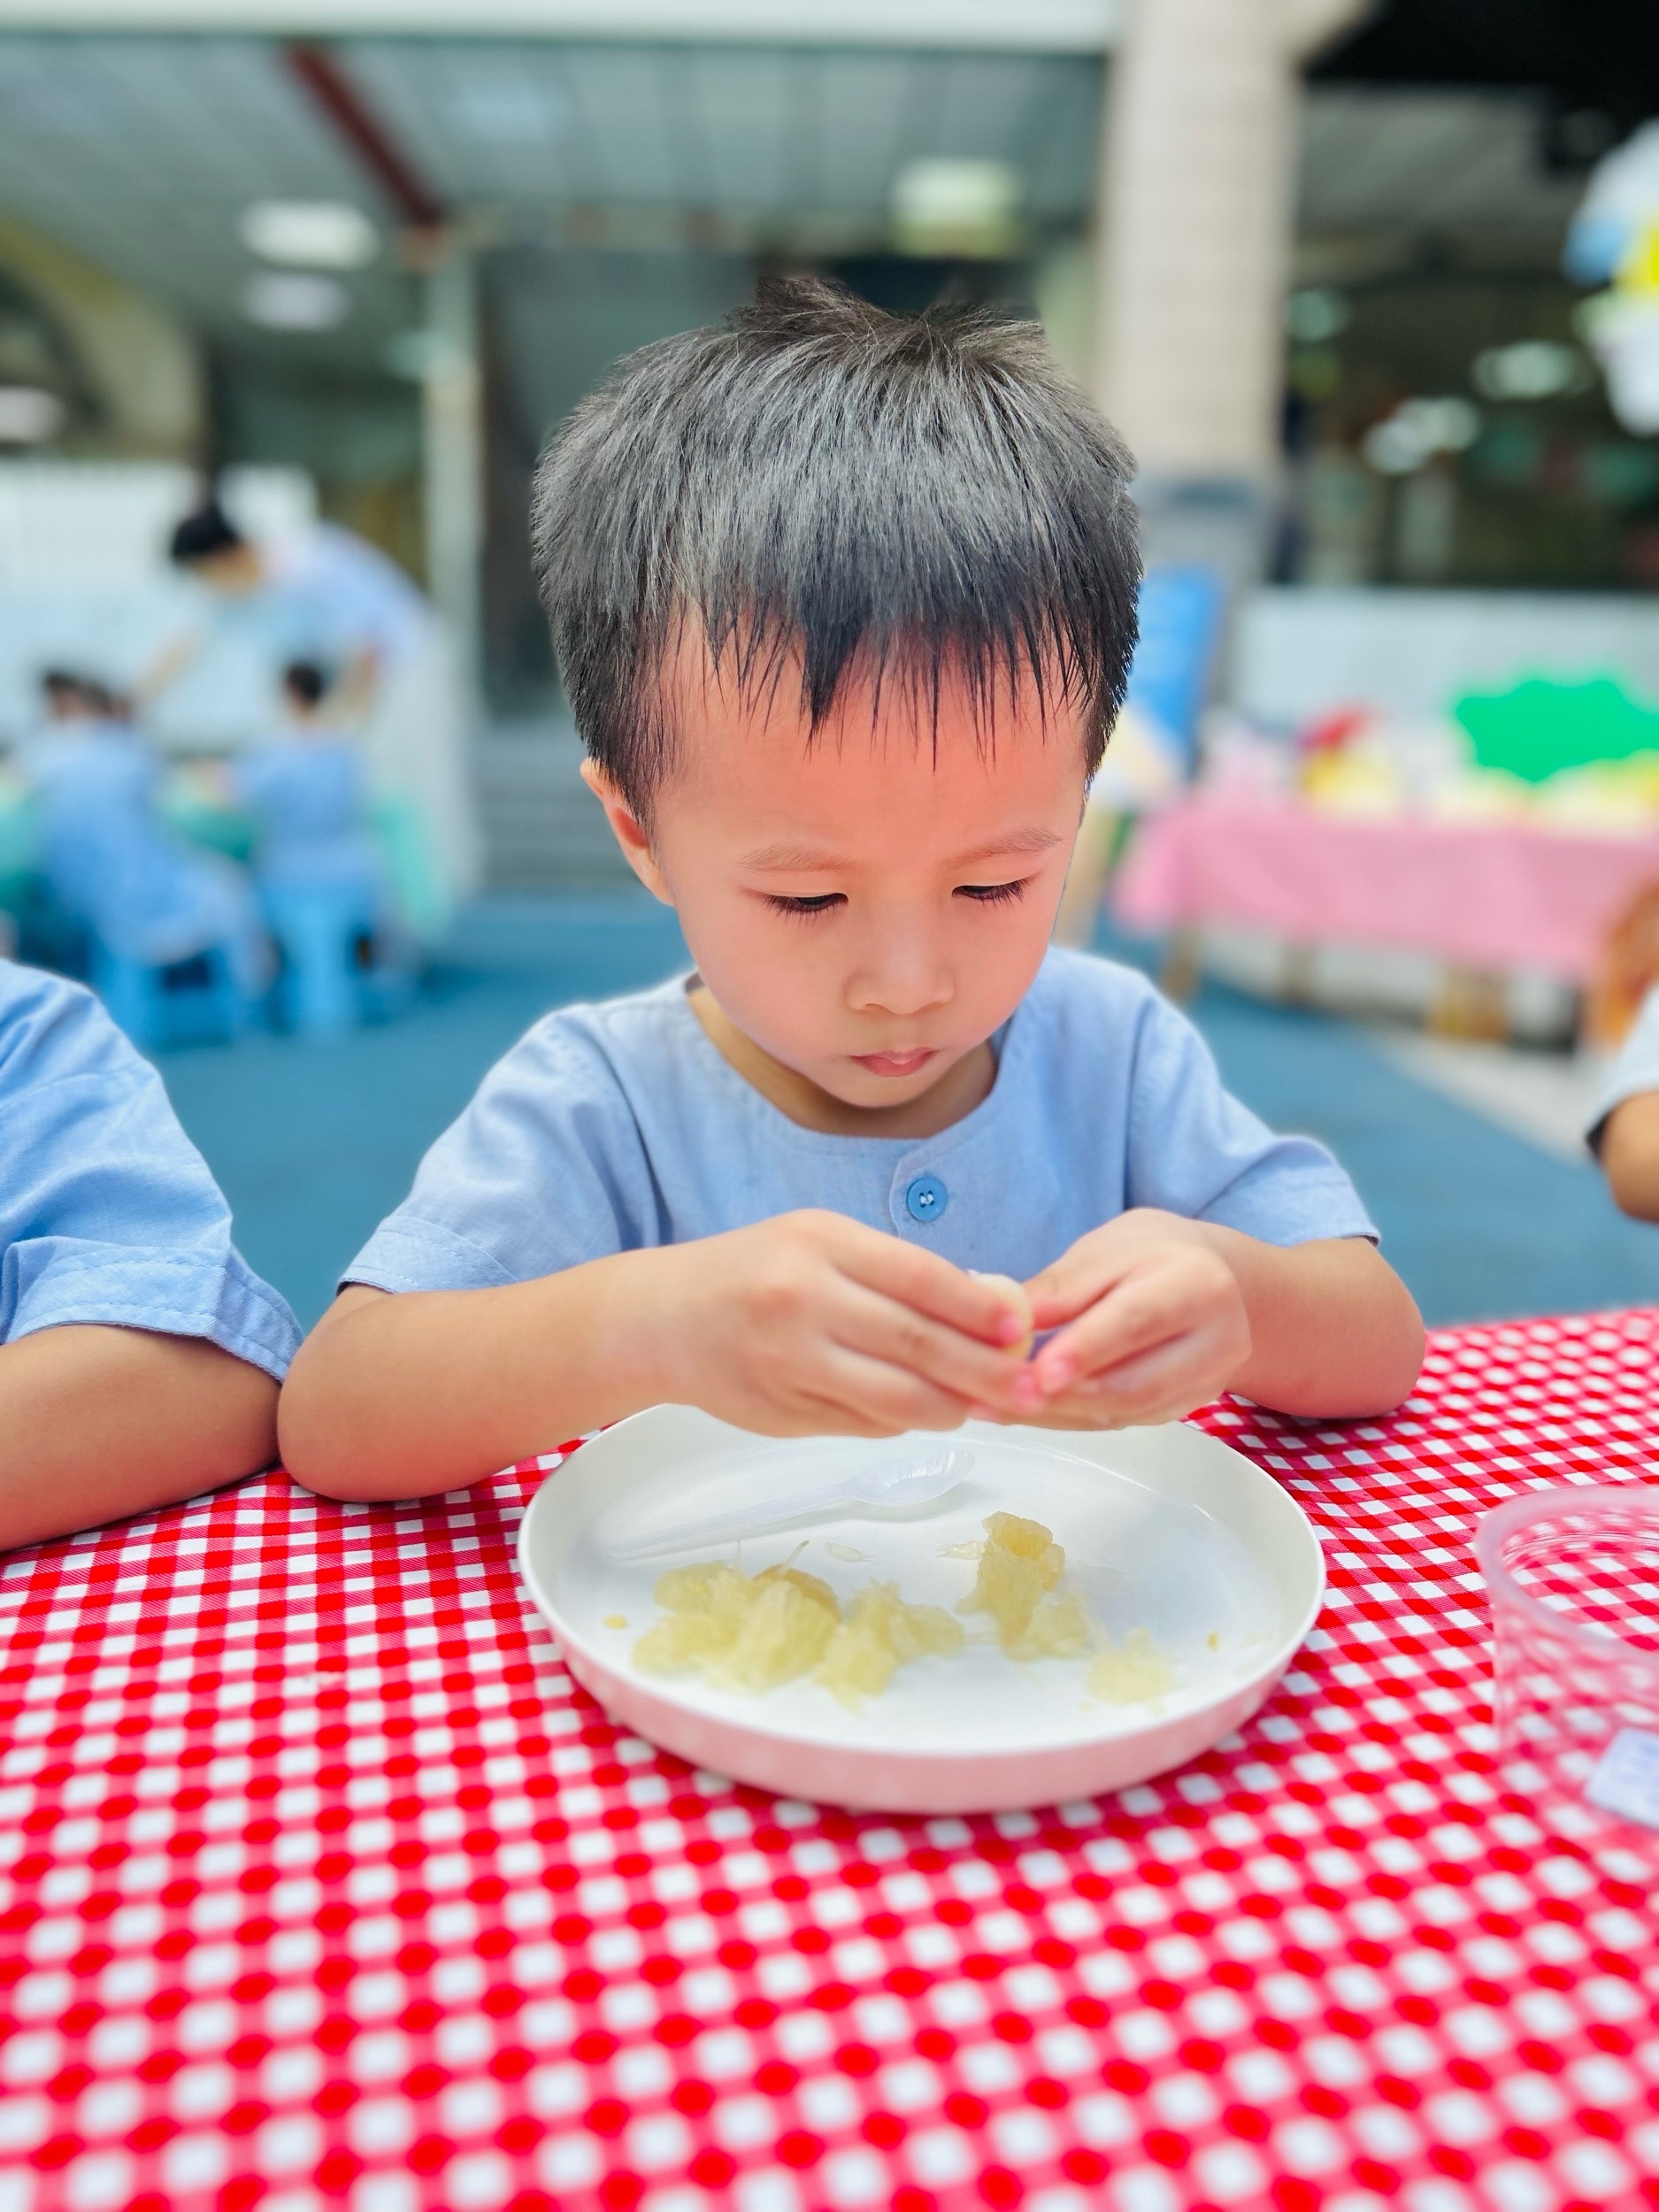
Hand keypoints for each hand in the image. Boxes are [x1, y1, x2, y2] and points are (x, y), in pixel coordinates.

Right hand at [653, 1209, 1035, 1437]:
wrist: (660, 1320)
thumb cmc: (752, 1272)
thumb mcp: (817, 1242)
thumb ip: (890, 1273)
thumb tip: (984, 1311)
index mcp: (820, 1245)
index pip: (920, 1278)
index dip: (979, 1308)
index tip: (1022, 1328)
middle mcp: (804, 1301)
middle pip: (916, 1345)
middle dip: (984, 1371)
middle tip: (1029, 1388)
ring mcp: (790, 1362)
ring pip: (894, 1398)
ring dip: (949, 1407)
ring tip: (982, 1406)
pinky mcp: (782, 1413)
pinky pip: (862, 1423)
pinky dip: (901, 1420)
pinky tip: (923, 1412)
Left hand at [1003, 1211, 1251, 1429]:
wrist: (1211, 1278)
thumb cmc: (1151, 1254)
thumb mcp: (1105, 1250)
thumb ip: (1061, 1288)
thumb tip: (1009, 1322)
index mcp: (1200, 1284)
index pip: (1138, 1321)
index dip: (1086, 1350)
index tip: (1038, 1371)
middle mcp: (1216, 1341)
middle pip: (1135, 1383)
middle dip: (1062, 1396)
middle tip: (997, 1396)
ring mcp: (1205, 1383)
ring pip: (1124, 1412)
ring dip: (1056, 1413)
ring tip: (995, 1405)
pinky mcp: (1183, 1408)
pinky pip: (1120, 1421)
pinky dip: (1068, 1418)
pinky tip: (1024, 1409)